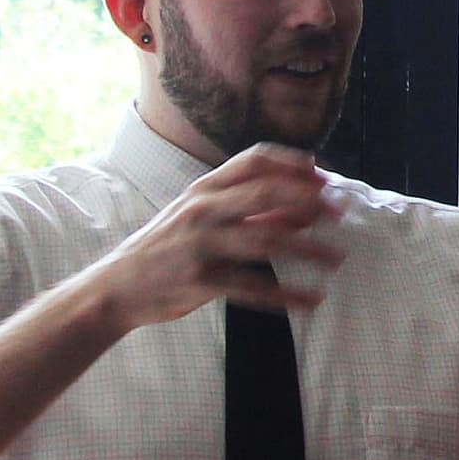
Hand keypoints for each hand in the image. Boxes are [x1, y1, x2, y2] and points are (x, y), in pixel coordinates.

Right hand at [91, 147, 344, 334]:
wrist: (116, 288)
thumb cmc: (168, 249)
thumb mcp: (204, 220)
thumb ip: (253, 212)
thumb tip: (309, 208)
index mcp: (203, 189)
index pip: (253, 159)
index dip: (293, 164)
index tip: (324, 176)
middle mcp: (202, 209)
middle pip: (265, 192)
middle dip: (310, 199)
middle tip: (342, 210)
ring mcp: (200, 244)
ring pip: (266, 239)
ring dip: (308, 249)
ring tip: (338, 258)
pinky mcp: (201, 280)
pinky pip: (253, 287)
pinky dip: (286, 295)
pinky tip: (311, 300)